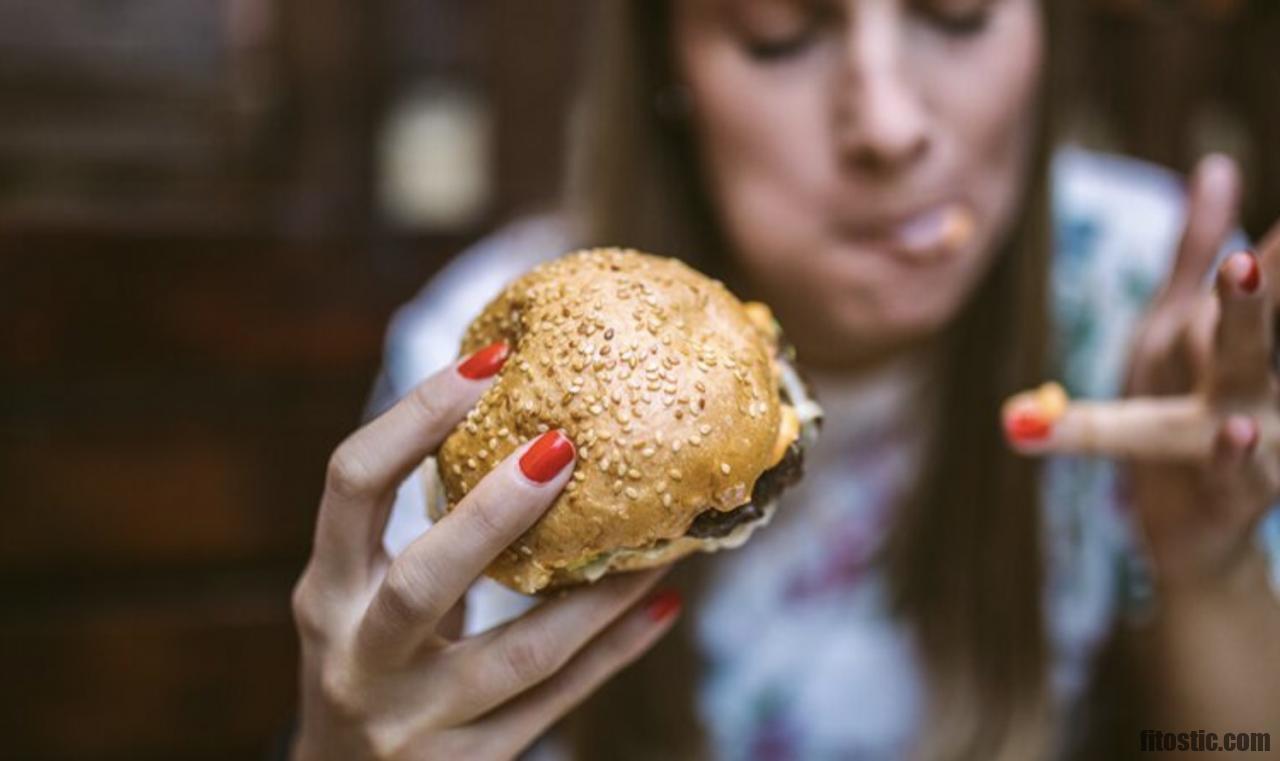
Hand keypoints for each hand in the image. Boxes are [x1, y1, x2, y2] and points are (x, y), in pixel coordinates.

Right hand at [290, 343, 680, 759]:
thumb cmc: (369, 664)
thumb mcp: (363, 598)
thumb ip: (419, 534)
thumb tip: (527, 426)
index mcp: (326, 592)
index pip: (352, 484)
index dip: (414, 417)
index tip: (488, 362)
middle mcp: (357, 656)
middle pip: (423, 580)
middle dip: (494, 512)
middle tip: (564, 444)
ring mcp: (411, 723)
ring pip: (518, 655)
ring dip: (597, 594)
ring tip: (660, 540)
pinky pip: (554, 704)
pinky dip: (613, 653)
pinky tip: (661, 603)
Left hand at [1003, 155, 1279, 595]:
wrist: (1198, 530)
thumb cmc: (1192, 406)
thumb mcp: (1181, 325)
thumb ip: (1196, 250)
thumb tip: (1218, 167)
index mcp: (1243, 338)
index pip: (1263, 275)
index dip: (1268, 250)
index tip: (1237, 219)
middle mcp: (1260, 381)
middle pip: (1254, 323)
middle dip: (1254, 286)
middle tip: (1245, 251)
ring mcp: (1264, 438)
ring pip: (1259, 392)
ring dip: (1252, 345)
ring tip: (1244, 308)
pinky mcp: (1244, 494)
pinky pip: (1243, 479)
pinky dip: (1240, 461)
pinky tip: (1242, 434)